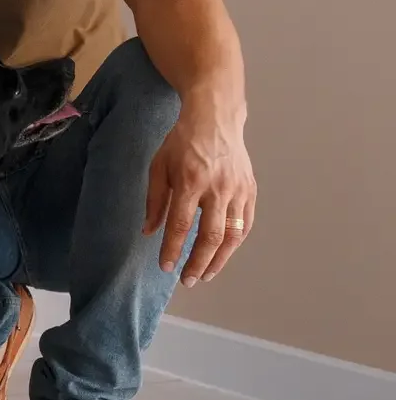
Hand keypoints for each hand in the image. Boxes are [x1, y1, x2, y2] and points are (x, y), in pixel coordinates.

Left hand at [146, 106, 255, 285]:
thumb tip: (149, 231)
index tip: (165, 267)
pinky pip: (245, 224)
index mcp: (190, 182)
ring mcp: (238, 191)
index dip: (172, 249)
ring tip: (205, 275)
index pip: (180, 225)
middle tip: (187, 280)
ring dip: (219, 260)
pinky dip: (235, 243)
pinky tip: (223, 254)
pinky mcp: (250, 191)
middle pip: (210, 236)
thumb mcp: (159, 167)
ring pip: (232, 235)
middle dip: (198, 263)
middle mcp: (218, 189)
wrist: (215, 119)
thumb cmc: (181, 143)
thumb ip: (154, 201)